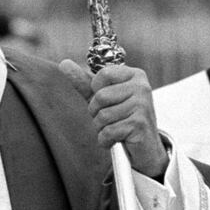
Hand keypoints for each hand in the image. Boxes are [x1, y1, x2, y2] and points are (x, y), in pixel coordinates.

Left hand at [59, 60, 168, 178]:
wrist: (145, 147)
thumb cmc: (122, 118)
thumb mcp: (103, 97)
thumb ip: (84, 81)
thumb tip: (63, 63)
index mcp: (134, 75)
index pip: (103, 74)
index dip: (96, 90)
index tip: (107, 101)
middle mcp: (142, 87)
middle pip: (100, 96)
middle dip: (97, 112)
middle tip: (111, 119)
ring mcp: (143, 105)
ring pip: (102, 116)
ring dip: (101, 128)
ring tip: (115, 129)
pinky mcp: (140, 124)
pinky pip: (108, 131)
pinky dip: (106, 140)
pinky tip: (117, 139)